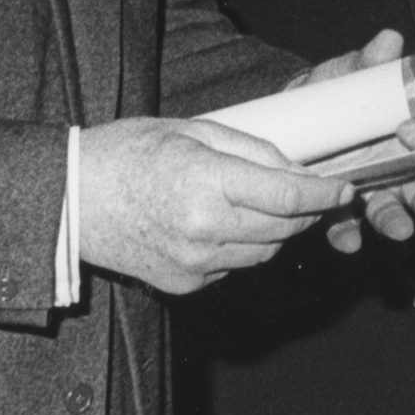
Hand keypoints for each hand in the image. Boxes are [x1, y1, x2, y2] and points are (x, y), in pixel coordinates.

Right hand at [79, 117, 353, 292]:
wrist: (70, 200)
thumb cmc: (128, 152)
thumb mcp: (193, 130)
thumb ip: (252, 151)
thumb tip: (299, 169)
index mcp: (206, 183)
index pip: (287, 195)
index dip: (324, 194)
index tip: (344, 188)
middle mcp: (203, 230)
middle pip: (283, 227)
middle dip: (306, 210)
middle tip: (311, 191)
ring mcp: (194, 263)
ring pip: (265, 251)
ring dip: (277, 228)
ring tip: (264, 202)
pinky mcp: (184, 284)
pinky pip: (235, 266)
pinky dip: (243, 246)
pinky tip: (224, 222)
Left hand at [292, 30, 414, 252]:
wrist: (288, 120)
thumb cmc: (328, 94)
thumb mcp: (345, 74)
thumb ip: (367, 62)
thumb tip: (390, 39)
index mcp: (402, 130)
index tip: (410, 129)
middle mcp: (392, 163)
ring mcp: (365, 188)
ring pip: (388, 207)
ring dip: (395, 219)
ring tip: (399, 230)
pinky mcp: (337, 208)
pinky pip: (346, 224)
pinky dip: (347, 234)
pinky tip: (348, 241)